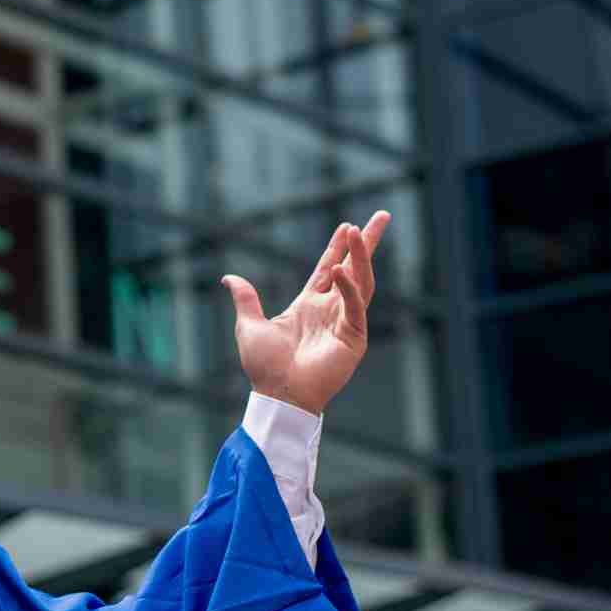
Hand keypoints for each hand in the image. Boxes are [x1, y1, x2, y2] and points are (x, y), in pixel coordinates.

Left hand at [221, 212, 389, 414]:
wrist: (277, 394)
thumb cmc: (264, 367)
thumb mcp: (250, 325)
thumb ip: (246, 299)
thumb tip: (228, 277)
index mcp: (309, 305)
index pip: (328, 268)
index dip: (338, 247)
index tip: (348, 225)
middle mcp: (331, 310)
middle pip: (354, 269)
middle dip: (367, 243)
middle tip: (382, 216)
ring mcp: (345, 323)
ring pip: (361, 282)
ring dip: (360, 257)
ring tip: (357, 231)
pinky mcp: (354, 338)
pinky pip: (355, 307)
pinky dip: (348, 288)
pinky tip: (338, 271)